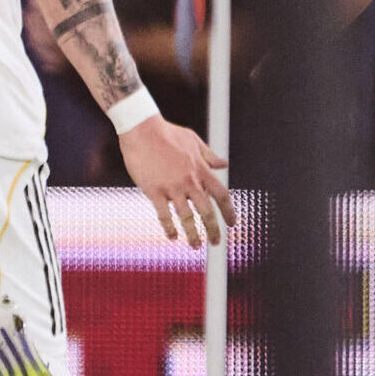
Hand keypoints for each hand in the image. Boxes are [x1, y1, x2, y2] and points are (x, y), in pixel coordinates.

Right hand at [115, 118, 233, 248]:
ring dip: (192, 234)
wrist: (142, 130)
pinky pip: (164, 215)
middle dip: (214, 229)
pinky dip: (169, 228)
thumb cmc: (168, 133)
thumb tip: (224, 164)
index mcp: (200, 169)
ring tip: (195, 245)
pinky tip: (172, 236)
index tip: (232, 224)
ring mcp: (172, 187)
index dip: (229, 211)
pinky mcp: (154, 191)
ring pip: (186, 217)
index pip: (221, 195)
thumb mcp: (193, 141)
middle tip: (216, 243)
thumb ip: (209, 156)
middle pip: (207, 211)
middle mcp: (189, 181)